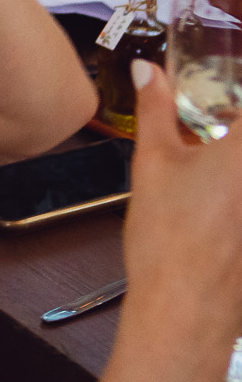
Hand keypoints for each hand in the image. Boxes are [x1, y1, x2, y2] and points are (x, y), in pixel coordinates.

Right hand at [122, 62, 241, 369]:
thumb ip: (156, 109)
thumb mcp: (154, 162)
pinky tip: (221, 199)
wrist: (186, 308)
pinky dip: (234, 193)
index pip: (240, 100)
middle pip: (240, 137)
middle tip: (210, 129)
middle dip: (226, 128)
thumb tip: (149, 72)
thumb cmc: (171, 241)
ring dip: (230, 159)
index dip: (229, 86)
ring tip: (210, 165)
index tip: (221, 80)